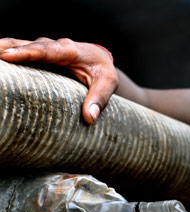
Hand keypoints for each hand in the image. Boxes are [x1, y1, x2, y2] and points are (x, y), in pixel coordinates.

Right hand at [0, 37, 118, 123]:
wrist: (101, 62)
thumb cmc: (104, 73)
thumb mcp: (108, 84)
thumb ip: (100, 99)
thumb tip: (90, 117)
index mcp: (71, 51)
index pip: (48, 50)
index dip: (28, 52)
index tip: (10, 56)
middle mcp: (56, 47)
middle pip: (31, 45)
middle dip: (11, 49)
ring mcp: (47, 49)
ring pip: (22, 44)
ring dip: (6, 49)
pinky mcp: (41, 55)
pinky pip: (22, 51)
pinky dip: (9, 53)